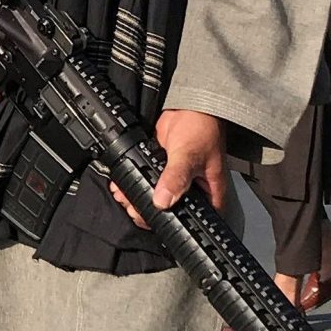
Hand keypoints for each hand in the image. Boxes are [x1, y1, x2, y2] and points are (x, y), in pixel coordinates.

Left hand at [110, 108, 227, 226]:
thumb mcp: (189, 154)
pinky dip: (133, 183)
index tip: (153, 221)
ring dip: (137, 198)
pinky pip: (146, 181)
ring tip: (124, 197)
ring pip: (155, 198)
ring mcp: (175, 181)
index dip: (173, 225)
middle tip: (133, 207)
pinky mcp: (161, 170)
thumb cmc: (202, 127)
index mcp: (208, 194)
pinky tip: (122, 185)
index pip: (192, 221)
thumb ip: (176, 177)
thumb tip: (163, 200)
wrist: (189, 105)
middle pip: (169, 212)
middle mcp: (192, 191)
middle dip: (148, 211)